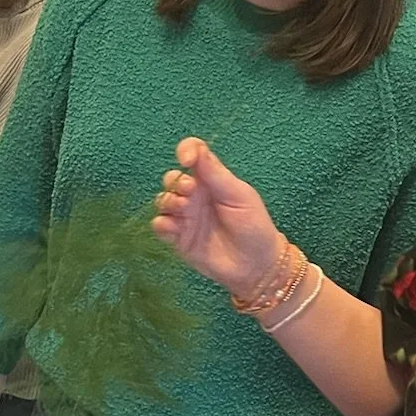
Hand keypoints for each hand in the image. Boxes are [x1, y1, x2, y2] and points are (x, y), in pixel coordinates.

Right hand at [151, 138, 282, 299]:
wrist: (256, 266)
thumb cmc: (253, 226)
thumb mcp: (239, 195)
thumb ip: (216, 174)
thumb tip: (197, 149)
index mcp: (211, 180)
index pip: (193, 155)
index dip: (186, 150)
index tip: (186, 159)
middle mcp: (195, 196)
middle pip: (172, 178)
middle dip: (175, 181)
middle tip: (189, 191)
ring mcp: (185, 217)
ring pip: (163, 200)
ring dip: (167, 200)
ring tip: (183, 209)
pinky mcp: (178, 238)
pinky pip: (160, 226)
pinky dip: (161, 223)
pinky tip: (172, 227)